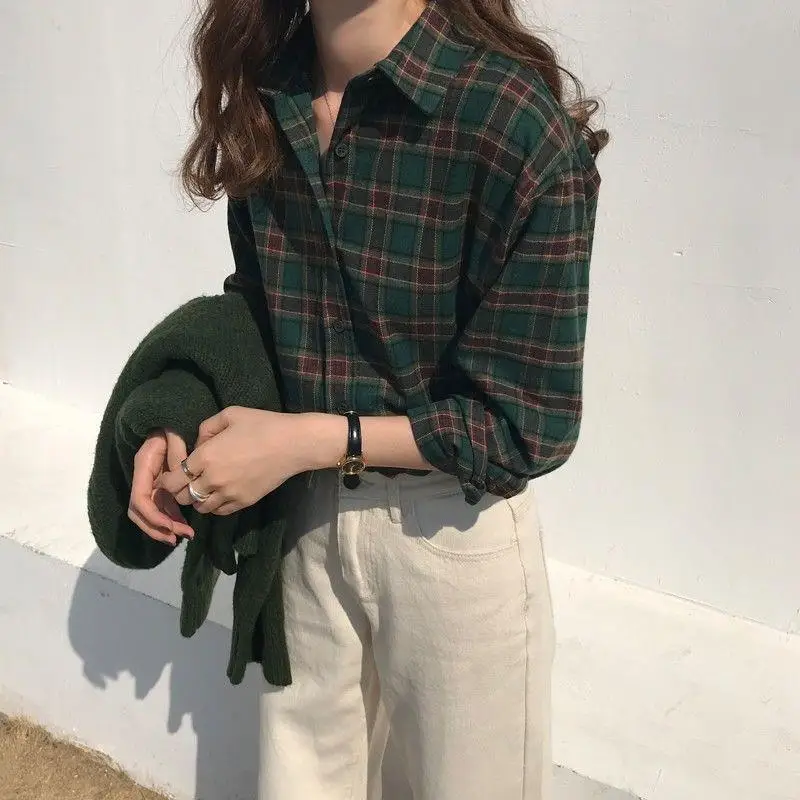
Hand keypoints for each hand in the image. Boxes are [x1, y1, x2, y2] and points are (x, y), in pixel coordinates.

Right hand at [127, 429, 194, 544]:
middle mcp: (144, 479)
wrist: (172, 424)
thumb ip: (177, 452)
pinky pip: (162, 509)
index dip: (153, 516)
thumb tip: (179, 474)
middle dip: (156, 527)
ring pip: (150, 514)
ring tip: (185, 535)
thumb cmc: (173, 428)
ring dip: (164, 528)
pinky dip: (171, 520)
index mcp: (144, 467)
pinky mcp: (160, 488)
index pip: (140, 499)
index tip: (170, 526)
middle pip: (140, 513)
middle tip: (177, 537)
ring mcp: (151, 485)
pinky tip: (185, 528)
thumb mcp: (173, 436)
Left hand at [157, 407, 318, 515]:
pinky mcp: (244, 502)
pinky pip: (220, 512)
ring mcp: (229, 494)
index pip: (173, 479)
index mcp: (205, 456)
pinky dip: (215, 505)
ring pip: (201, 508)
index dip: (167, 480)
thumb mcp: (230, 415)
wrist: (294, 444)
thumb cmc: (263, 424)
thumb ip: (206, 428)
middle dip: (181, 490)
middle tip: (187, 481)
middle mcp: (213, 479)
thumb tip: (197, 444)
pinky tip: (220, 494)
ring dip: (198, 499)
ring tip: (205, 488)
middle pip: (183, 497)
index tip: (171, 476)